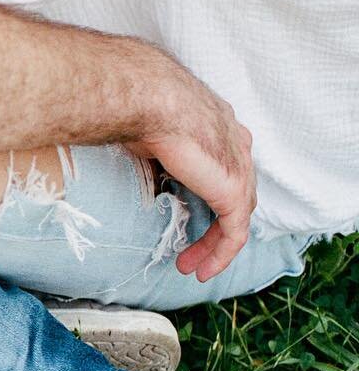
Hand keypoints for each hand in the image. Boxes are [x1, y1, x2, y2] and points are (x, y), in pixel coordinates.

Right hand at [128, 77, 255, 281]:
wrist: (148, 100)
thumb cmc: (139, 103)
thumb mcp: (148, 127)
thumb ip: (153, 145)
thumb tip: (132, 150)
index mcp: (219, 125)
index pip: (224, 165)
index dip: (208, 193)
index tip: (187, 212)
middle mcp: (236, 144)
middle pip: (235, 194)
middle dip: (214, 226)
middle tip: (190, 249)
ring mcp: (238, 167)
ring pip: (236, 216)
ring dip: (214, 245)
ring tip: (192, 266)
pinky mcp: (232, 191)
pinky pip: (234, 231)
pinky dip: (221, 253)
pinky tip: (204, 270)